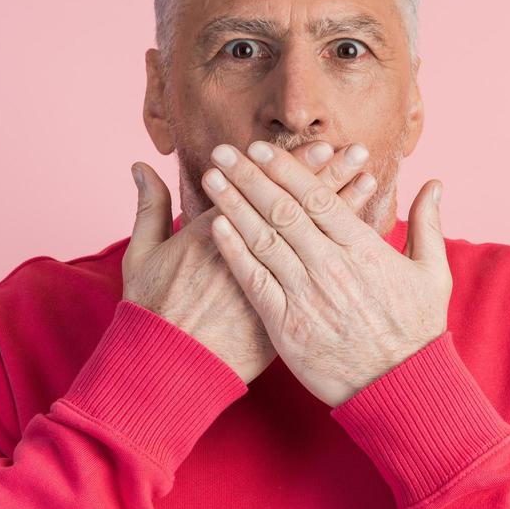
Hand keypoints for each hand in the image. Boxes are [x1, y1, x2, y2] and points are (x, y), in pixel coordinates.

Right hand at [122, 142, 382, 384]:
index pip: (264, 190)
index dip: (293, 165)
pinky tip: (360, 239)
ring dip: (343, 209)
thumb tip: (140, 167)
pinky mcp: (284, 313)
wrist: (169, 364)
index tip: (320, 144)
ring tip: (369, 180)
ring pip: (314, 239)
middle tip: (357, 151)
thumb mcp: (142, 255)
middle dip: (330, 177)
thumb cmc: (153, 309)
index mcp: (218, 232)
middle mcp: (251, 254)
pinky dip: (338, 256)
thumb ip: (148, 207)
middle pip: (299, 208)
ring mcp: (272, 286)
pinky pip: (321, 275)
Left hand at [200, 139, 450, 406]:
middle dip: (250, 176)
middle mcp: (330, 266)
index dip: (286, 169)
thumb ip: (428, 225)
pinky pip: (255, 281)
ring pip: (263, 239)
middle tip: (223, 150)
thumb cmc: (417, 333)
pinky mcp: (287, 325)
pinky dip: (234, 252)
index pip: (316, 197)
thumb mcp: (433, 274)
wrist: (400, 389)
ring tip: (211, 179)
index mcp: (363, 248)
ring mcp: (306, 295)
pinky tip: (216, 228)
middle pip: (282, 209)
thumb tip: (434, 183)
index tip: (261, 148)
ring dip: (234, 205)